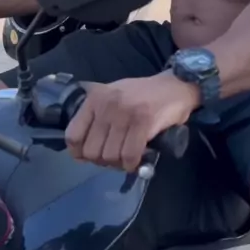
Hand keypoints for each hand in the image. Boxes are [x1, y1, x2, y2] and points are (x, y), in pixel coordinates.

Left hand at [65, 72, 198, 171]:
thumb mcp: (113, 97)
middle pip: (92, 151)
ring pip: (110, 156)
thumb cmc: (144, 94)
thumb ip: (97, 116)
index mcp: (95, 98)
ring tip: (128, 157)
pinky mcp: (144, 121)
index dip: (79, 153)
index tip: (90, 158)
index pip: (73, 135)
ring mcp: (125, 112)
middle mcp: (106, 104)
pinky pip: (130, 155)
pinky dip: (132, 164)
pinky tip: (137, 160)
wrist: (176, 85)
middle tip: (116, 158)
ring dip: (119, 164)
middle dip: (103, 161)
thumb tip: (84, 150)